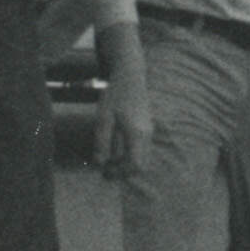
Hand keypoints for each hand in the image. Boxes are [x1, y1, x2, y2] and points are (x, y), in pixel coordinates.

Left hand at [95, 24, 150, 178]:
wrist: (131, 76)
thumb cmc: (115, 96)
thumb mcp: (103, 119)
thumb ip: (102, 143)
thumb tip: (100, 165)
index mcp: (137, 134)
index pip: (136, 165)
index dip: (121, 173)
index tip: (105, 172)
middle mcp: (147, 134)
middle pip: (141, 164)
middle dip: (123, 170)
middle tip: (104, 169)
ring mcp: (149, 130)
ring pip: (141, 156)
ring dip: (125, 162)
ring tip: (107, 158)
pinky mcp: (146, 127)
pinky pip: (140, 148)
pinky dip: (128, 153)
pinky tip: (114, 146)